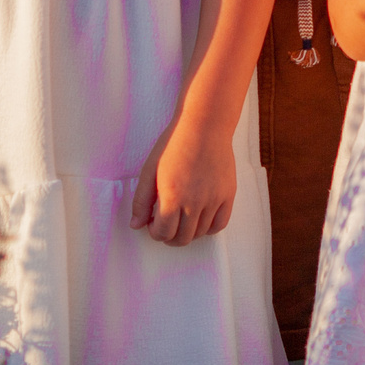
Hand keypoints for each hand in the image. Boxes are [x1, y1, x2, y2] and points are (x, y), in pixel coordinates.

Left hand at [130, 116, 236, 246]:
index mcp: (172, 197)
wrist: (204, 126)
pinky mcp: (228, 194)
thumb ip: (141, 201)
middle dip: (169, 237)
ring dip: (188, 232)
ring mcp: (214, 200)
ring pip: (200, 233)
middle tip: (166, 225)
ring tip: (181, 219)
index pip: (163, 233)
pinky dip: (209, 228)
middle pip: (182, 238)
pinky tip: (200, 218)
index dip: (155, 232)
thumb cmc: (174, 145)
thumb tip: (136, 226)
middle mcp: (194, 202)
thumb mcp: (149, 170)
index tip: (153, 222)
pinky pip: (220, 225)